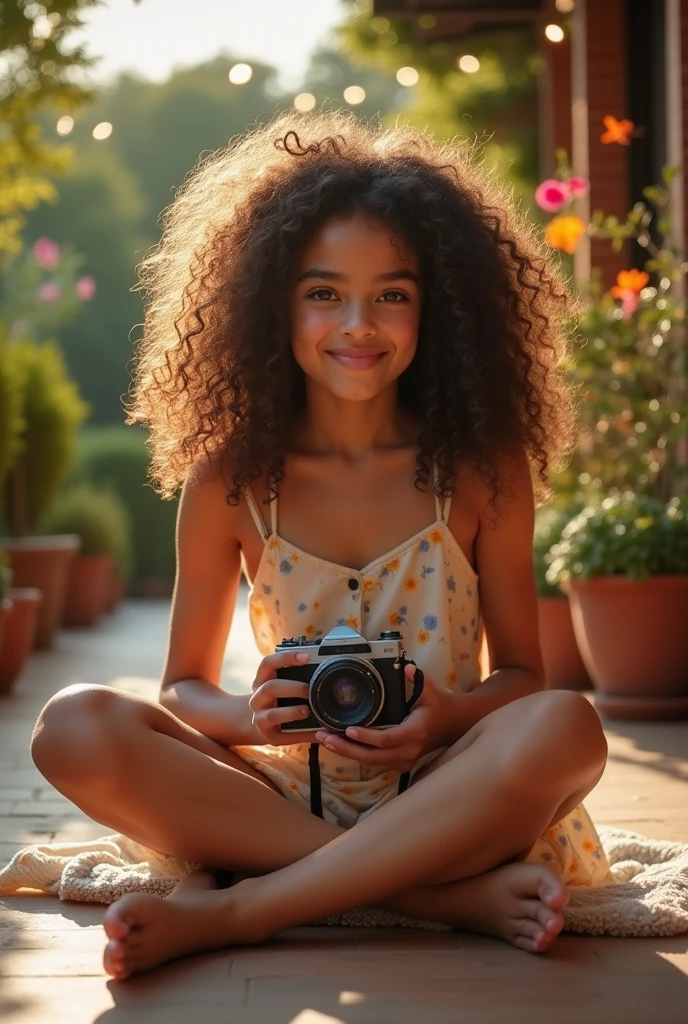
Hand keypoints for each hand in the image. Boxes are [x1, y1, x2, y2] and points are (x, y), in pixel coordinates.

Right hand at [249, 650, 316, 745]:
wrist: (262, 725)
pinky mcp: (268, 736)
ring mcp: (259, 718)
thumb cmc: (279, 700)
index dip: (285, 658)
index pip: (268, 663)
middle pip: (269, 688)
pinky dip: (301, 734)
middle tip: (309, 690)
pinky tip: (317, 733)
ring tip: (307, 711)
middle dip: (292, 687)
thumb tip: (328, 666)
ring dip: (291, 712)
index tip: (306, 656)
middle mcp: (257, 698)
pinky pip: (283, 736)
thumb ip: (297, 676)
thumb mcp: (281, 685)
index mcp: (262, 680)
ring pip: (272, 714)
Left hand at [314, 664, 450, 771]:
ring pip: (371, 762)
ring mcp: (404, 760)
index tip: (347, 729)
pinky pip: (375, 762)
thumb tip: (406, 666)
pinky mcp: (400, 763)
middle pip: (372, 756)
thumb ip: (417, 678)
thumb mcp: (430, 690)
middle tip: (324, 738)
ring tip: (325, 740)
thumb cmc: (440, 706)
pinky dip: (357, 754)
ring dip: (347, 752)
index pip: (385, 740)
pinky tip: (340, 745)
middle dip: (346, 749)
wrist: (455, 725)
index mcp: (414, 733)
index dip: (365, 737)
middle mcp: (408, 751)